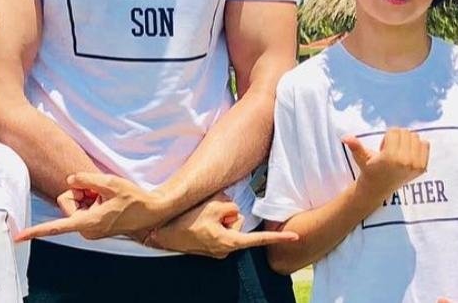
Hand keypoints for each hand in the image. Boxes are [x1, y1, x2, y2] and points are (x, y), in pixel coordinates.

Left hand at [16, 173, 169, 241]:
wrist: (151, 212)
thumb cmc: (133, 200)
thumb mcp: (110, 183)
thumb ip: (85, 179)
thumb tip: (69, 180)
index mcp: (87, 222)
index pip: (56, 227)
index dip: (35, 230)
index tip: (19, 236)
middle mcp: (85, 229)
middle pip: (66, 202)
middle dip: (79, 192)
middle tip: (99, 190)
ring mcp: (89, 228)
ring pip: (75, 203)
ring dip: (88, 195)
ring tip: (105, 196)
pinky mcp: (93, 224)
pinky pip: (83, 207)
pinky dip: (92, 199)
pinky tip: (106, 199)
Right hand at [144, 195, 298, 258]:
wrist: (160, 233)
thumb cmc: (187, 221)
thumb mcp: (213, 206)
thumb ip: (231, 207)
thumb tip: (234, 211)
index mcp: (229, 242)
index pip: (259, 238)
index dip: (278, 237)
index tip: (296, 238)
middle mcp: (226, 249)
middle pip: (239, 223)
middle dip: (229, 215)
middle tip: (209, 213)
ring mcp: (217, 250)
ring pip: (228, 224)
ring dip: (219, 218)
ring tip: (201, 218)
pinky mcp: (208, 247)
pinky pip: (217, 229)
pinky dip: (211, 223)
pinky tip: (197, 222)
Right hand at [344, 128, 429, 202]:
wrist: (379, 188)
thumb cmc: (369, 169)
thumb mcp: (361, 157)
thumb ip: (355, 146)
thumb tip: (345, 137)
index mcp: (390, 157)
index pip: (394, 131)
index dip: (387, 136)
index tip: (383, 147)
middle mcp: (405, 161)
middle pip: (405, 132)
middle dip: (397, 137)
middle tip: (391, 149)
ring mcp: (416, 165)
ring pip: (415, 137)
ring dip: (407, 140)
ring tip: (399, 152)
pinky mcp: (423, 167)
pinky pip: (425, 144)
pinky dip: (418, 146)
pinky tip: (408, 154)